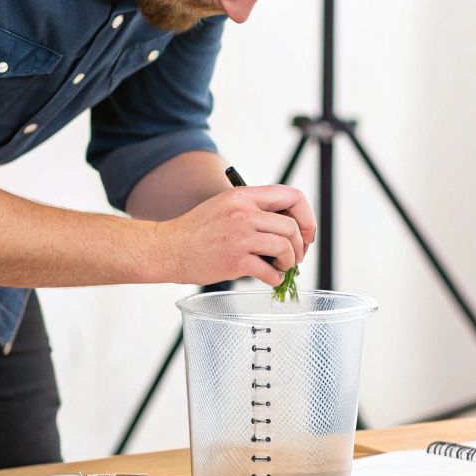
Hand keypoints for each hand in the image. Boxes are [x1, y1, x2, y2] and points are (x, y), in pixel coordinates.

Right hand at [153, 185, 316, 285]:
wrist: (168, 248)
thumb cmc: (198, 230)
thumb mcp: (227, 205)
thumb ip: (255, 209)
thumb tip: (290, 227)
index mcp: (244, 196)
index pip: (292, 196)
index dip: (306, 216)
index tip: (305, 232)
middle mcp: (244, 213)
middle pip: (292, 227)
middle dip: (300, 246)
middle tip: (295, 257)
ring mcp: (240, 237)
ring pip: (285, 248)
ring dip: (289, 262)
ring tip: (281, 267)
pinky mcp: (235, 261)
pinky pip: (270, 272)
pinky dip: (276, 279)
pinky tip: (270, 279)